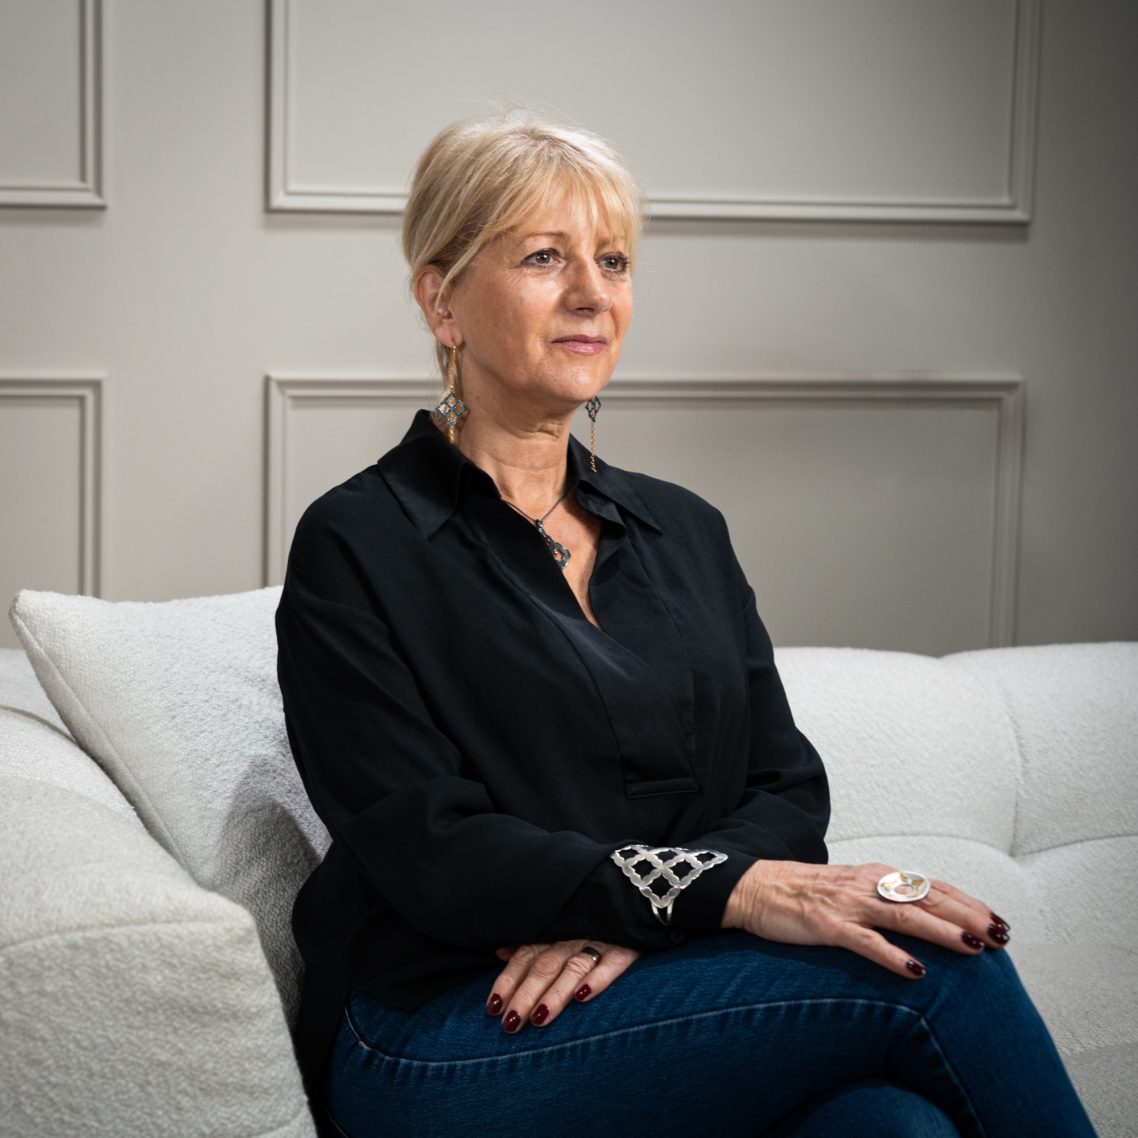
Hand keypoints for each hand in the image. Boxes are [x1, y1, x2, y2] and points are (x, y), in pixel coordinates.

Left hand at [485, 938, 639, 1033]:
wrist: (631, 902)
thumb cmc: (588, 923)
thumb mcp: (557, 928)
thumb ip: (529, 943)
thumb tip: (499, 953)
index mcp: (551, 935)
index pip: (524, 958)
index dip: (507, 981)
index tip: (493, 1008)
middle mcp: (570, 938)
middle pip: (544, 967)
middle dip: (526, 995)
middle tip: (511, 1024)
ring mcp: (599, 942)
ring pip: (573, 968)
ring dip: (556, 993)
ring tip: (540, 1018)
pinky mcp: (625, 949)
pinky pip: (612, 965)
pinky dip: (598, 979)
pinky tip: (584, 997)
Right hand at [723, 861, 1009, 977]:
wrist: (755, 887)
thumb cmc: (806, 893)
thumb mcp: (853, 890)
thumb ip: (886, 900)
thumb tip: (928, 919)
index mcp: (877, 876)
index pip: (933, 887)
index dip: (968, 904)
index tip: (999, 922)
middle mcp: (868, 884)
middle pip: (927, 899)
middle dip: (968, 917)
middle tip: (1000, 936)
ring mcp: (848, 904)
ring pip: (904, 916)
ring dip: (941, 931)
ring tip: (973, 947)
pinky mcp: (827, 925)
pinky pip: (865, 941)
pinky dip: (892, 955)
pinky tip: (915, 970)